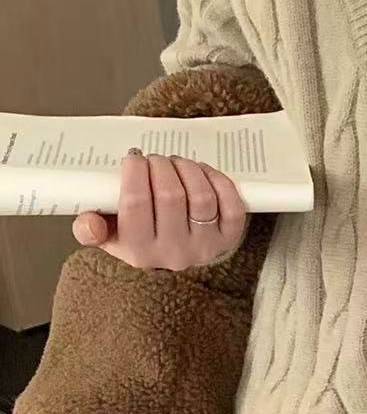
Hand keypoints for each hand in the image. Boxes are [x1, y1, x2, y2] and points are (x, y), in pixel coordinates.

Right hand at [72, 149, 247, 270]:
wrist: (174, 256)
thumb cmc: (139, 237)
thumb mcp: (108, 236)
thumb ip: (90, 229)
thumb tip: (88, 223)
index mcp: (138, 250)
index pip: (136, 204)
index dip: (135, 172)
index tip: (134, 158)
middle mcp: (173, 252)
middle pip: (170, 196)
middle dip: (161, 166)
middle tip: (155, 160)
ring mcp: (205, 246)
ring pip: (201, 197)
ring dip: (188, 169)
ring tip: (176, 163)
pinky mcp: (229, 238)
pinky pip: (231, 205)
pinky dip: (218, 181)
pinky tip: (202, 173)